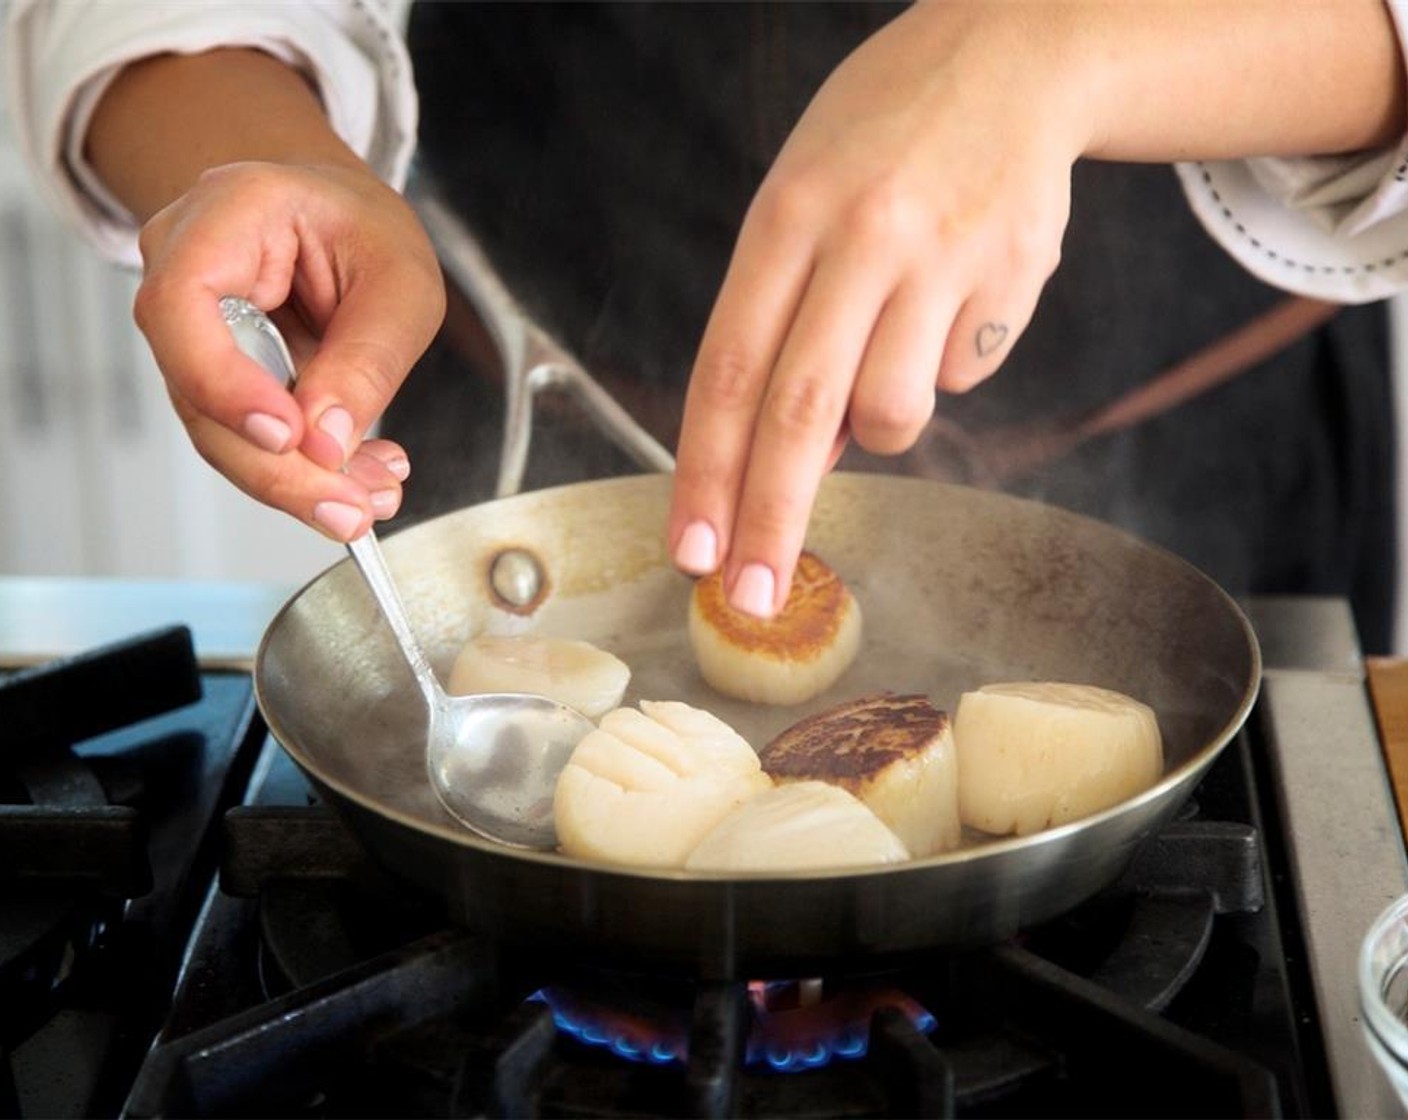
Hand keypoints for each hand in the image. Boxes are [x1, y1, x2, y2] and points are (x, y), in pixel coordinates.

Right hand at [132, 159, 445, 539]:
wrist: (345, 221)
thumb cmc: (367, 230)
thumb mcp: (402, 284)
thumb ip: (367, 360)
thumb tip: (326, 443)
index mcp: (227, 213)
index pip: (181, 303)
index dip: (223, 383)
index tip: (287, 436)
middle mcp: (185, 269)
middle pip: (197, 390)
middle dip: (278, 468)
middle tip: (348, 510)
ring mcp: (191, 329)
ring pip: (220, 431)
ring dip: (299, 481)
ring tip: (371, 500)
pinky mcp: (216, 377)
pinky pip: (246, 436)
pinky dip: (306, 469)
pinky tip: (360, 479)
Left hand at [668, 3, 1092, 615]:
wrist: (1020, 53)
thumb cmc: (884, 138)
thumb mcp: (803, 198)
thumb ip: (783, 321)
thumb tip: (792, 456)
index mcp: (788, 215)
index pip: (728, 370)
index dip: (705, 473)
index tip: (690, 549)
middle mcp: (864, 239)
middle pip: (800, 413)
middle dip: (770, 519)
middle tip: (750, 595)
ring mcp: (944, 260)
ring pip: (894, 414)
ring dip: (879, 419)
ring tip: (890, 342)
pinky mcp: (1014, 279)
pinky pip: (962, 375)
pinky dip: (947, 362)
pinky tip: (954, 293)